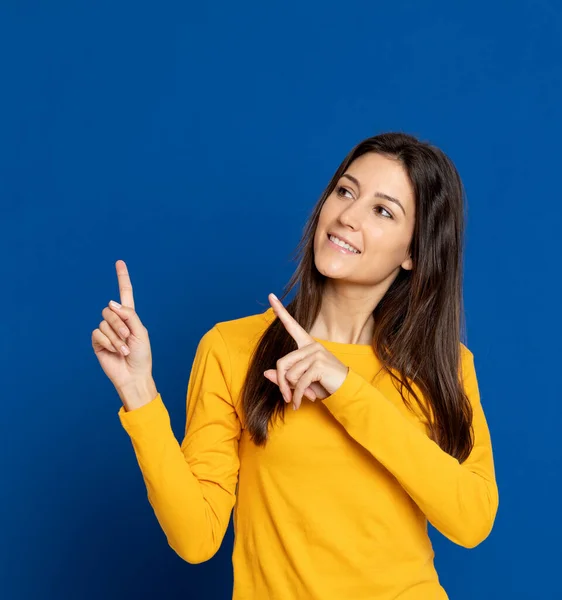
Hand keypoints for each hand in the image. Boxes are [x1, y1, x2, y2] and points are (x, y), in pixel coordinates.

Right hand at [91, 260, 153, 397]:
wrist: (133, 375)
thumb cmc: (141, 355)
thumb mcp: (140, 332)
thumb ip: (128, 315)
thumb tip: (110, 303)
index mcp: (130, 316)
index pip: (125, 293)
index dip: (122, 278)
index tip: (120, 262)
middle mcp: (116, 321)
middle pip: (110, 310)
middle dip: (120, 324)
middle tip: (128, 338)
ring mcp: (105, 331)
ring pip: (104, 323)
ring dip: (117, 337)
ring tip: (124, 349)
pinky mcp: (97, 342)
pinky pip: (98, 334)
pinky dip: (109, 343)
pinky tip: (116, 352)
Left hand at [263, 293, 348, 409]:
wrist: (346, 391)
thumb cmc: (323, 384)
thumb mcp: (301, 381)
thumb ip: (284, 377)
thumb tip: (266, 373)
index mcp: (307, 344)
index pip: (291, 325)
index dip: (280, 311)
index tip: (271, 295)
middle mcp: (311, 345)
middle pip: (282, 363)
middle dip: (281, 383)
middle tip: (287, 396)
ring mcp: (316, 353)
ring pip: (289, 374)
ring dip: (292, 390)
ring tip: (299, 397)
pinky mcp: (319, 364)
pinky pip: (298, 382)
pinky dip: (297, 396)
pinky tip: (299, 403)